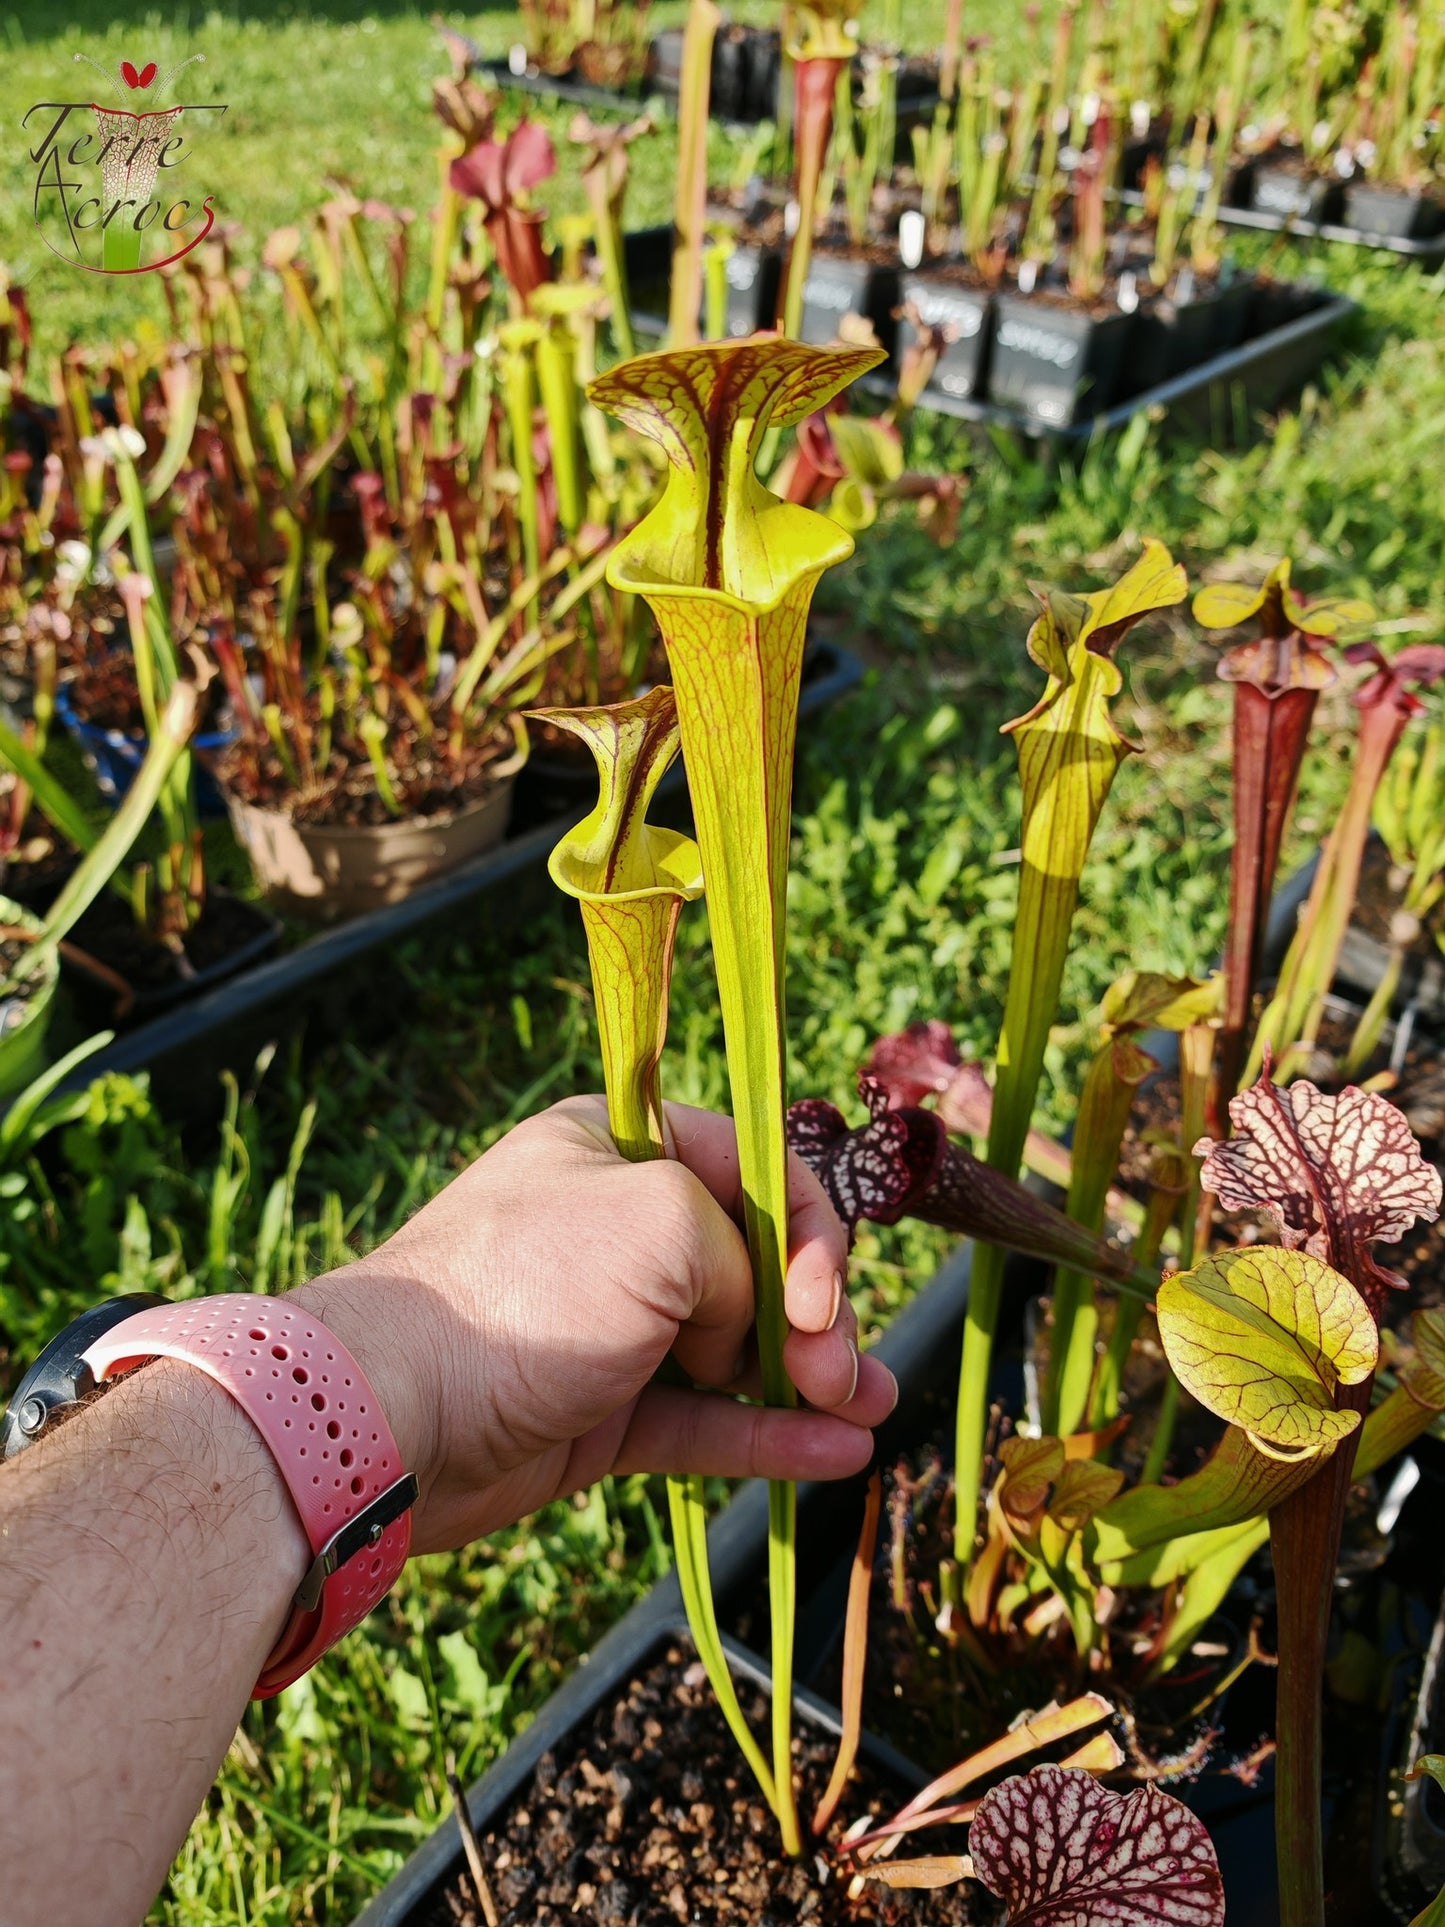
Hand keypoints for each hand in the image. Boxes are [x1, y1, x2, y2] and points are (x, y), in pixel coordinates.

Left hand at [293, 1097, 895, 1552]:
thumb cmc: (524, 1288)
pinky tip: (837, 1455)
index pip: (753, 1166)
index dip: (809, 1226)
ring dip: (812, 1376)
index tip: (819, 1296)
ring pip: (738, 1348)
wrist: (396, 1412)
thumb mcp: (662, 1218)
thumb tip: (745, 1327)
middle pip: (755, 1260)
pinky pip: (702, 1422)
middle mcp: (617, 1227)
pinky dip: (767, 1436)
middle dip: (816, 1311)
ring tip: (873, 1407)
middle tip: (840, 1368)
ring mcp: (610, 1325)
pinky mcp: (600, 1413)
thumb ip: (742, 1251)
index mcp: (620, 1146)